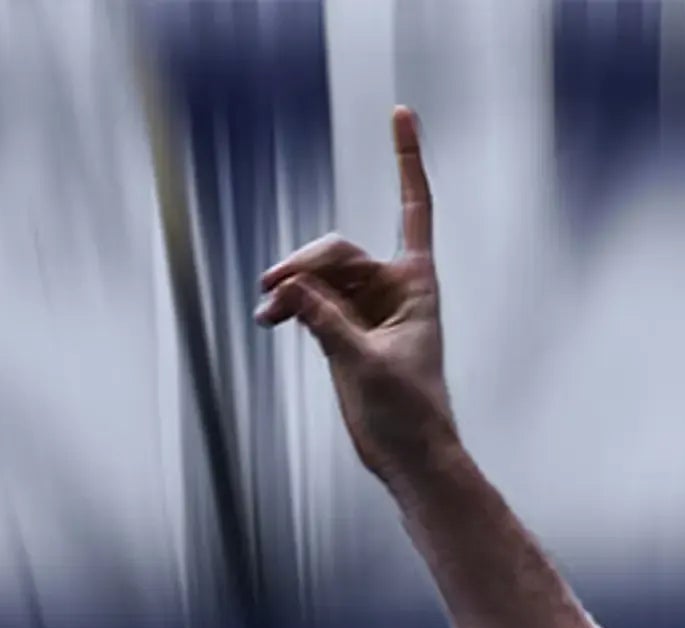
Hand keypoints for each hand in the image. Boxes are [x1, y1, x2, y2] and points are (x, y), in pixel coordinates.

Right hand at [257, 107, 459, 488]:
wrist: (409, 458)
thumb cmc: (409, 414)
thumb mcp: (366, 365)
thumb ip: (326, 322)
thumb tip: (290, 289)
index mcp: (416, 281)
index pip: (413, 205)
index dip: (406, 159)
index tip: (399, 112)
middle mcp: (392, 286)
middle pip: (339, 252)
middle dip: (305, 266)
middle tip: (275, 288)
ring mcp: (365, 308)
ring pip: (319, 278)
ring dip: (291, 290)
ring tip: (267, 311)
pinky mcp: (343, 331)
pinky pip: (310, 303)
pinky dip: (290, 307)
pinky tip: (271, 316)